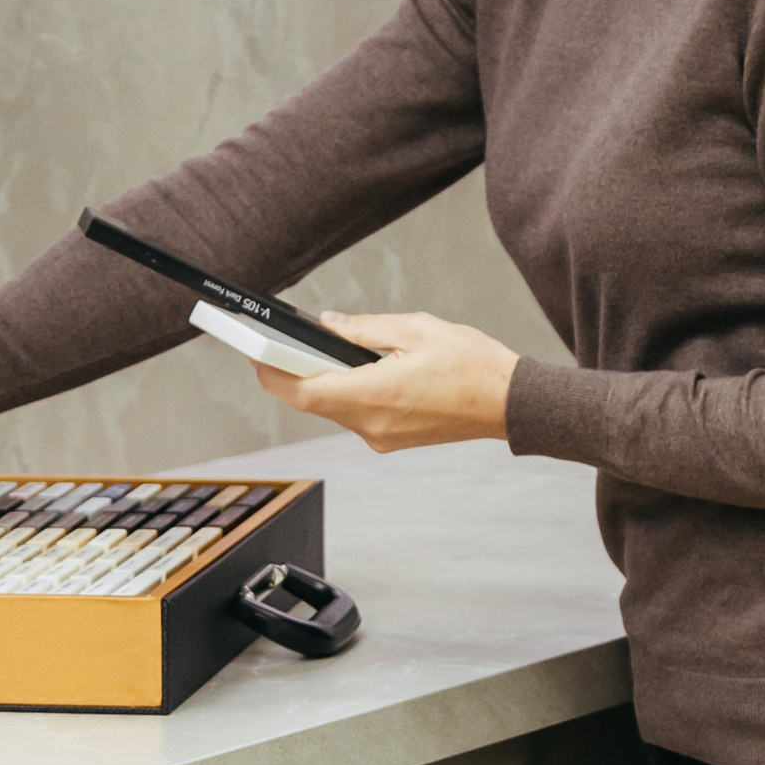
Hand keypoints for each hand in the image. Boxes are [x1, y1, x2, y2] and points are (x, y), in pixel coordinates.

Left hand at [255, 310, 517, 452]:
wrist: (511, 403)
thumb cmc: (472, 366)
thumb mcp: (416, 329)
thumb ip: (366, 329)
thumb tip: (330, 326)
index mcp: (373, 395)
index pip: (302, 390)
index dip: (271, 373)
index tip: (253, 354)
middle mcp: (371, 425)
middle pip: (313, 401)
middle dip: (294, 373)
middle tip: (280, 345)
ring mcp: (382, 437)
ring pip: (334, 408)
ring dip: (324, 382)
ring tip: (321, 351)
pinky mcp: (392, 439)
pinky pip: (357, 414)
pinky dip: (348, 392)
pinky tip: (356, 370)